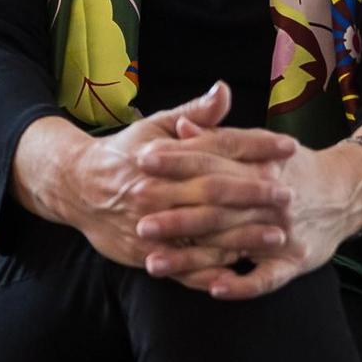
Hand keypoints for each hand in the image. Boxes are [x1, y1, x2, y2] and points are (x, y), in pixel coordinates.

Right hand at [22, 82, 296, 271]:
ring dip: (241, 237)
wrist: (73, 186)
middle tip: (288, 195)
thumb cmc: (121, 154)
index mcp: (161, 156)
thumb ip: (192, 114)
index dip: (254, 146)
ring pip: (201, 233)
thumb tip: (225, 90)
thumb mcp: (152, 127)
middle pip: (211, 192)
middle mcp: (154, 190)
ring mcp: (148, 223)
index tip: (288, 147)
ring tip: (277, 237)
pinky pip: (181, 266)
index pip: (215, 147)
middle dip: (252, 193)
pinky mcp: (142, 252)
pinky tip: (238, 271)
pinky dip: (209, 271)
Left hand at [140, 121, 361, 299]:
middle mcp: (270, 199)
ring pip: (232, 244)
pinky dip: (243, 285)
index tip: (140, 158)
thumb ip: (219, 137)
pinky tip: (214, 289)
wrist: (349, 191)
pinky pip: (268, 278)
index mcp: (259, 164)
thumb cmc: (291, 166)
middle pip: (217, 204)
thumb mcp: (259, 144)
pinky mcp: (295, 262)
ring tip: (154, 263)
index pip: (213, 158)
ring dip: (192, 256)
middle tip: (137, 217)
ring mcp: (283, 232)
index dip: (177, 158)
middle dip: (175, 211)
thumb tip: (181, 127)